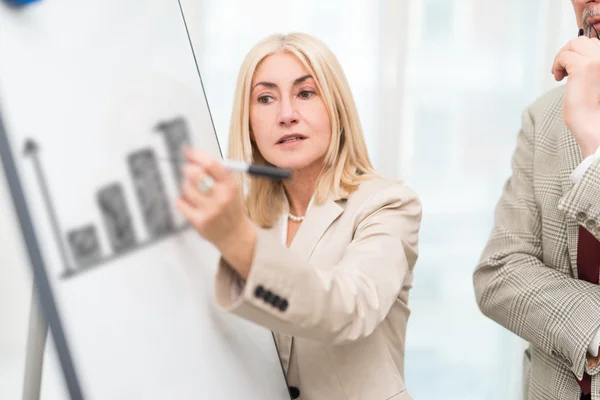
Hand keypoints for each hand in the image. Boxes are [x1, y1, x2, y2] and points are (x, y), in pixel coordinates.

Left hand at [177, 148, 254, 277]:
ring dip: (185, 185)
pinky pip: (181, 203)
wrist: (235, 235)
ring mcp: (210, 210)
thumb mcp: (230, 188)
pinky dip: (181, 200)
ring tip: (192, 190)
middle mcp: (221, 197)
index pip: (211, 164)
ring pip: (187, 188)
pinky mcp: (200, 221)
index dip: (196, 155)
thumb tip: (193, 157)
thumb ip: (215, 173)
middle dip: (187, 168)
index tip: (187, 151)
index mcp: (230, 185)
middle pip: (197, 174)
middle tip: (186, 169)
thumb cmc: (229, 207)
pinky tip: (188, 203)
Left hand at [552, 35, 599, 156]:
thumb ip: (590, 65)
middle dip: (568, 52)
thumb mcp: (594, 79)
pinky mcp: (583, 67)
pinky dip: (557, 65)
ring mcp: (598, 60)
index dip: (579, 53)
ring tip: (560, 74)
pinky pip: (564, 56)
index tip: (571, 69)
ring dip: (562, 57)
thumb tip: (573, 52)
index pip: (595, 43)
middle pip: (583, 41)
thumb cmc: (593, 107)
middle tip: (563, 71)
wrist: (594, 125)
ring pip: (573, 44)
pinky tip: (558, 78)